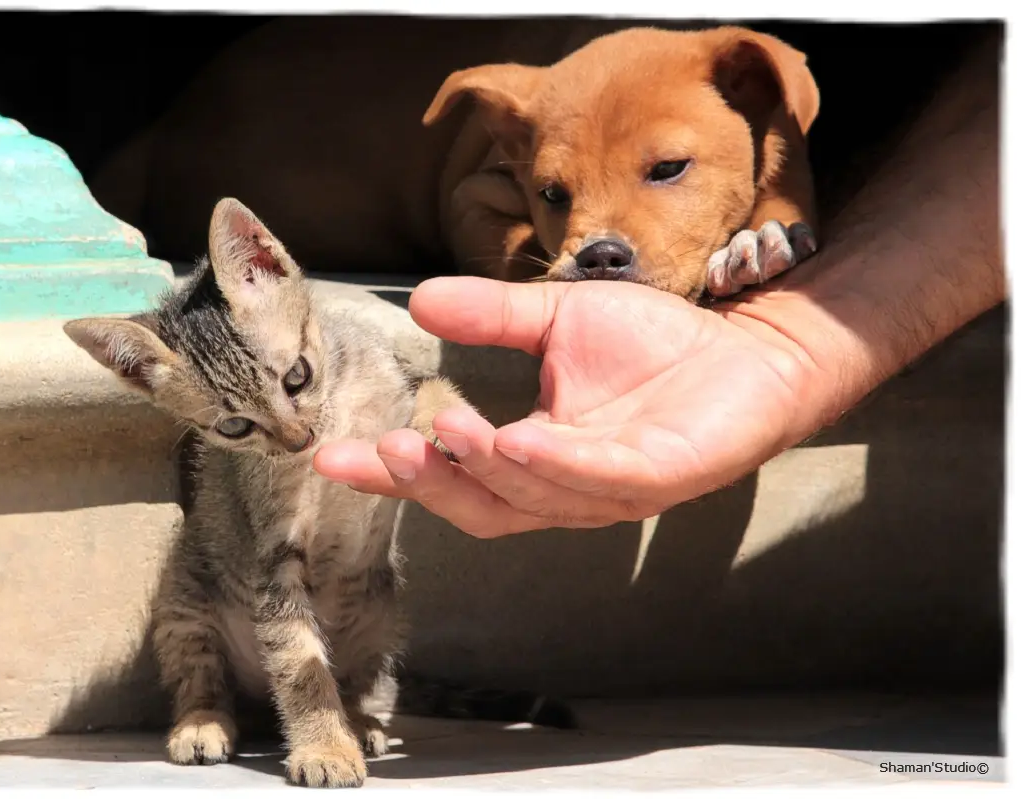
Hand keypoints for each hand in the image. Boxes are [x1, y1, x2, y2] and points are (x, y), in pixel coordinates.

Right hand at [313, 275, 820, 536]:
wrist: (750, 350)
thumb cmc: (655, 345)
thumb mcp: (555, 320)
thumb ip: (492, 317)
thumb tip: (421, 301)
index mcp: (532, 460)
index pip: (451, 476)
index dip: (392, 475)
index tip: (332, 455)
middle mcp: (563, 488)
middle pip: (480, 507)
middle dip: (429, 484)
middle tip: (388, 448)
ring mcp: (611, 491)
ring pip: (531, 499)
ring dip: (484, 470)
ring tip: (446, 429)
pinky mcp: (660, 477)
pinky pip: (596, 479)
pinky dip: (551, 465)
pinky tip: (516, 440)